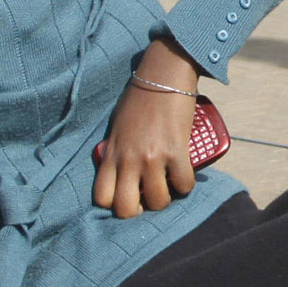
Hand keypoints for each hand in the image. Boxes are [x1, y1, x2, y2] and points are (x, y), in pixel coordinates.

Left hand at [94, 43, 202, 213]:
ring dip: (166, 198)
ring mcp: (152, 158)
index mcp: (111, 154)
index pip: (102, 198)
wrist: (163, 76)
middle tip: (148, 197)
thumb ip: (116, 153)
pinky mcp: (177, 152)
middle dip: (139, 210)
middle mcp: (129, 160)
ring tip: (168, 185)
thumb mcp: (117, 129)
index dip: (114, 205)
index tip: (127, 197)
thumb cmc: (139, 100)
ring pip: (158, 202)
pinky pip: (183, 185)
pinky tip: (183, 175)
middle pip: (126, 209)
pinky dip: (185, 185)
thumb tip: (121, 174)